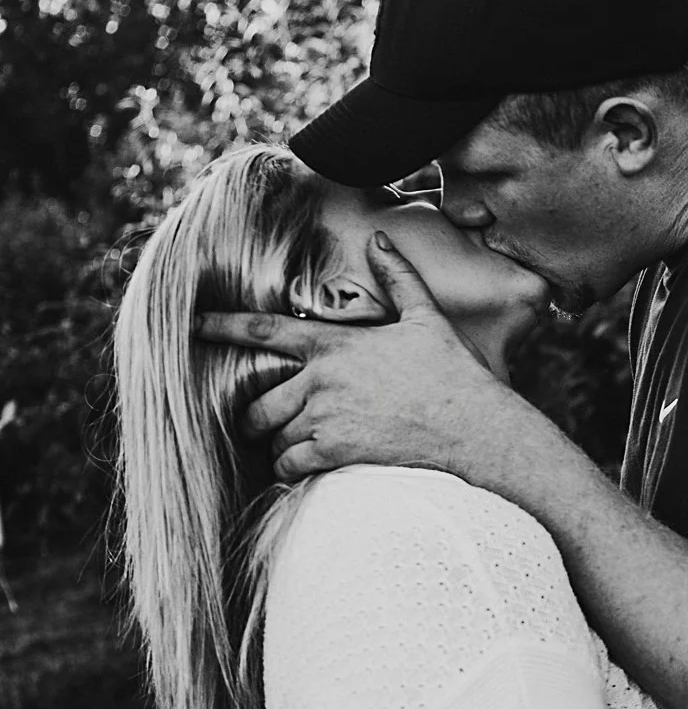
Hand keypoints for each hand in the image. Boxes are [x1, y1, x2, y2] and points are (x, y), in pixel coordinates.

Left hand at [194, 233, 523, 481]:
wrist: (473, 424)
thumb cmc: (454, 372)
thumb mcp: (427, 318)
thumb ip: (399, 277)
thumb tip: (381, 239)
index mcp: (335, 345)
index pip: (264, 331)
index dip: (222, 326)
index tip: (193, 324)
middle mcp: (320, 380)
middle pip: (257, 402)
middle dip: (255, 417)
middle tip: (267, 424)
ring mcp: (325, 417)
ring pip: (272, 435)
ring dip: (278, 443)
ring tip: (294, 447)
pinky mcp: (335, 451)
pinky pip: (288, 464)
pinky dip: (289, 469)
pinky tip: (303, 470)